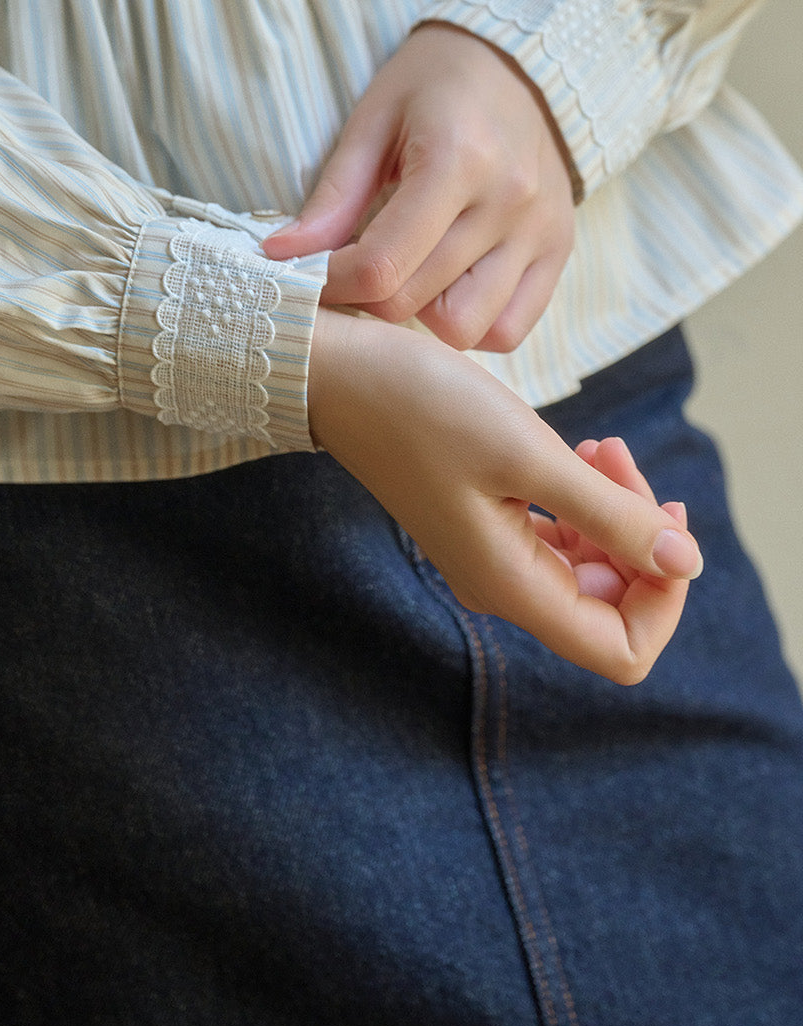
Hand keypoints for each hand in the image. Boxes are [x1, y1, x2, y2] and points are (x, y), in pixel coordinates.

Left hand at [263, 23, 575, 352]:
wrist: (519, 61)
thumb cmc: (435, 84)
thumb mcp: (373, 120)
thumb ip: (333, 195)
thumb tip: (281, 255)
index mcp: (457, 161)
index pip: (382, 265)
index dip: (331, 282)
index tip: (307, 270)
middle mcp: (508, 203)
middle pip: (415, 302)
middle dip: (365, 297)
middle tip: (348, 270)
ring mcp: (540, 232)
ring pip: (465, 328)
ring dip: (420, 318)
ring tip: (404, 277)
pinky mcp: (560, 250)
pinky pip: (510, 328)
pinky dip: (472, 325)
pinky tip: (446, 287)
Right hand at [307, 310, 697, 682]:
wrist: (338, 377)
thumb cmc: (423, 409)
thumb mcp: (529, 455)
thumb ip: (611, 515)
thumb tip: (687, 563)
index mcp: (512, 586)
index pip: (623, 648)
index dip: (664, 597)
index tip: (659, 519)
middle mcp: (503, 584)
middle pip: (611, 601)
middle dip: (640, 537)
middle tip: (617, 456)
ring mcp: (490, 555)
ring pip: (588, 563)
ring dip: (613, 509)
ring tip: (598, 445)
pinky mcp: (483, 522)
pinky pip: (557, 535)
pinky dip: (582, 499)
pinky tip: (577, 452)